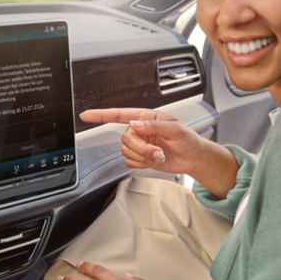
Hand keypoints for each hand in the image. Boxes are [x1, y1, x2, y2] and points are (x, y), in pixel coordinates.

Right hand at [80, 108, 239, 198]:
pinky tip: (154, 161)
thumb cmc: (188, 140)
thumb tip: (135, 124)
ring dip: (144, 157)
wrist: (193, 159)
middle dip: (141, 148)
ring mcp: (139, 145)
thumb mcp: (175, 129)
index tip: (86, 115)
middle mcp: (140, 130)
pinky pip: (130, 162)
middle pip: (125, 139)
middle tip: (158, 152)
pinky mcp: (140, 158)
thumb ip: (154, 126)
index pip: (119, 115)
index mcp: (146, 118)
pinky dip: (143, 164)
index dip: (101, 115)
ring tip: (159, 156)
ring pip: (127, 152)